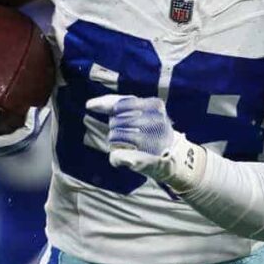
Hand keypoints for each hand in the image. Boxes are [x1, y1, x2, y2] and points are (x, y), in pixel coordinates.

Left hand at [86, 94, 202, 187]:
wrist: (173, 156)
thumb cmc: (151, 129)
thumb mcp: (141, 111)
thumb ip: (117, 104)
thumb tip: (90, 104)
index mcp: (155, 105)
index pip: (121, 103)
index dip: (107, 106)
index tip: (96, 108)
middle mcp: (155, 121)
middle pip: (115, 121)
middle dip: (115, 127)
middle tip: (128, 133)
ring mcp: (151, 141)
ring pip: (114, 137)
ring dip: (115, 141)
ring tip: (128, 144)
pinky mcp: (145, 159)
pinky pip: (117, 155)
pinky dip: (116, 157)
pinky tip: (123, 156)